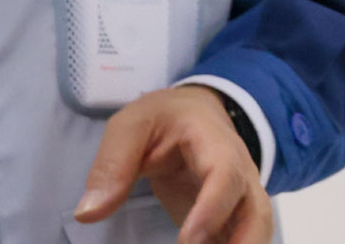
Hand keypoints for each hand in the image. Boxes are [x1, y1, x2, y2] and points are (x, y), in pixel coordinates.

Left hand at [74, 85, 272, 243]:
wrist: (195, 113)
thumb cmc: (165, 118)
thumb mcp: (132, 125)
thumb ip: (112, 165)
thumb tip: (87, 213)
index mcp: (215, 143)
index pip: (225, 175)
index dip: (213, 209)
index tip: (189, 241)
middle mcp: (239, 172)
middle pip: (257, 212)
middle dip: (246, 243)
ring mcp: (240, 197)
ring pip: (257, 231)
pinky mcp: (232, 218)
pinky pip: (239, 240)